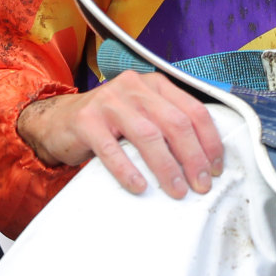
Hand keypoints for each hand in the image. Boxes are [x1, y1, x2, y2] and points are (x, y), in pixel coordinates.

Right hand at [16, 71, 224, 199]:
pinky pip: (111, 148)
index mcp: (155, 85)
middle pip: (175, 123)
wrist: (60, 120)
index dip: (210, 142)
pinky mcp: (86, 120)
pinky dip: (128, 170)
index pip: (194, 111)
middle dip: (193, 158)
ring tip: (177, 190)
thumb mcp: (143, 116)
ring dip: (167, 167)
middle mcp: (135, 87)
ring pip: (148, 135)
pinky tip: (139, 187)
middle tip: (201, 185)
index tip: (216, 169)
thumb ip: (169, 126)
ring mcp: (109, 101)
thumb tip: (205, 162)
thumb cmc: (110, 123)